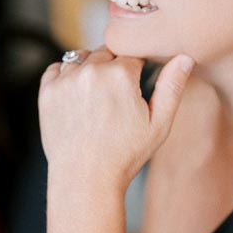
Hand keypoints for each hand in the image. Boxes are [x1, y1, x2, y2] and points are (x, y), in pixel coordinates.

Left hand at [39, 49, 194, 188]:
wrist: (85, 179)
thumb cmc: (125, 156)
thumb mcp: (158, 124)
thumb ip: (172, 87)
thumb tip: (185, 56)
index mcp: (120, 74)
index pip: (132, 53)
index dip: (136, 69)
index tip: (135, 85)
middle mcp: (91, 71)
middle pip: (106, 53)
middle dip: (113, 68)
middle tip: (115, 97)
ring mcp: (66, 80)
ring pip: (81, 58)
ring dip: (89, 69)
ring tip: (96, 98)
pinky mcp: (46, 91)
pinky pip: (57, 69)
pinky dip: (65, 76)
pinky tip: (76, 97)